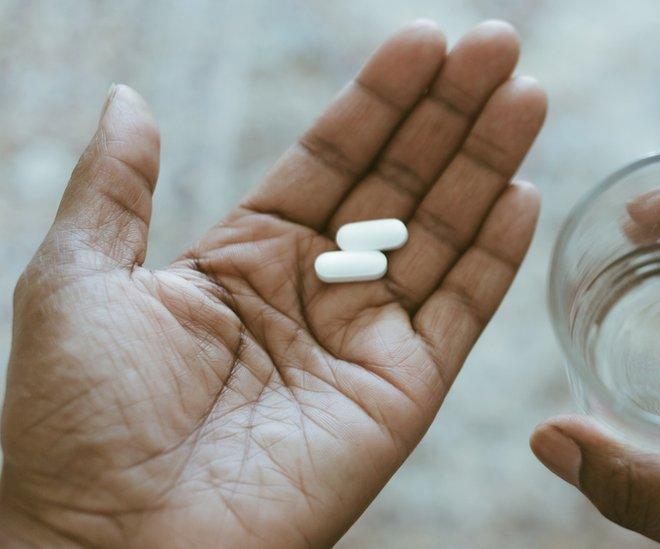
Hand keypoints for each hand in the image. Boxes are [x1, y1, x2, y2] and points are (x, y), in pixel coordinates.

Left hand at [1, 19, 545, 545]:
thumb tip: (130, 98)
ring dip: (486, 162)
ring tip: (525, 93)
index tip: (423, 38)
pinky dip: (495, 253)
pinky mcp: (402, 393)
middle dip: (449, 111)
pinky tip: (523, 189)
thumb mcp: (78, 280)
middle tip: (497, 44)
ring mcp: (365, 341)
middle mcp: (316, 290)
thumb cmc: (78, 421)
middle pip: (399, 182)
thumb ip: (116, 187)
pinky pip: (461, 312)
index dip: (378, 97)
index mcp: (246, 256)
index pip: (331, 157)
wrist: (114, 544)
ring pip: (441, 234)